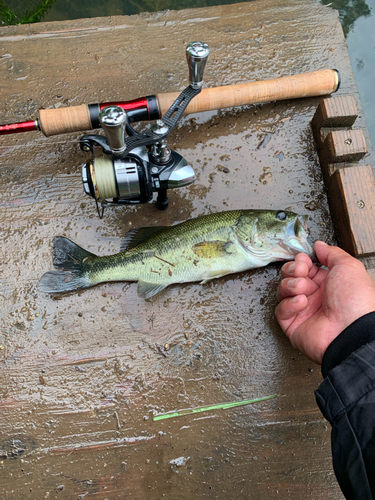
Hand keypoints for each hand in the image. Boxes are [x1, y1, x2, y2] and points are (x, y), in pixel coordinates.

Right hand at [275, 241, 374, 363]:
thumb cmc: (355, 301)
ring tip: (302, 288)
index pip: (304, 268)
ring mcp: (303, 311)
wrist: (351, 331)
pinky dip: (289, 304)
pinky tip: (301, 302)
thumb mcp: (348, 266)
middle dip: (292, 270)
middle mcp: (315, 297)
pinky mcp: (293, 325)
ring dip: (290, 285)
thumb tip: (319, 245)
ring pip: (283, 291)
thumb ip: (331, 253)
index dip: (300, 262)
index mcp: (328, 284)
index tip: (303, 260)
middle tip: (301, 272)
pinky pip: (280, 310)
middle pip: (290, 277)